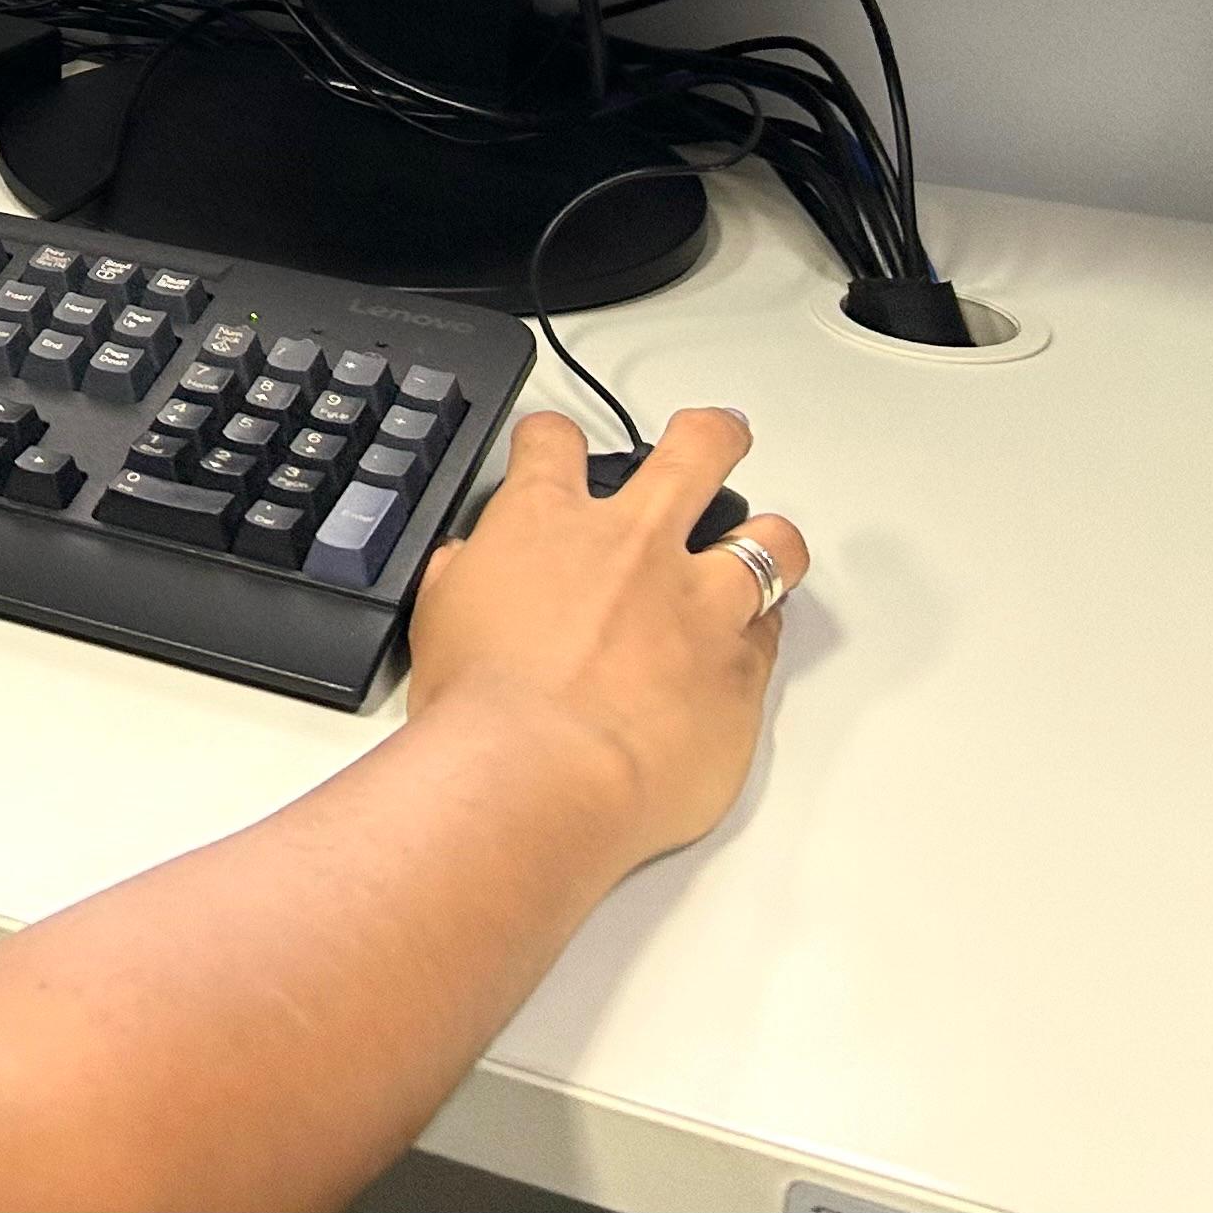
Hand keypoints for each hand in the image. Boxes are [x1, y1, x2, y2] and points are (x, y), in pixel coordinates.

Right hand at [403, 407, 808, 869]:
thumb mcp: (441, 617)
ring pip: (770, 541)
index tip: (555, 449)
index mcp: (547, 522)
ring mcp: (699, 604)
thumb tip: (475, 571)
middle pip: (697, 450)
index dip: (552, 440)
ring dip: (766, 540)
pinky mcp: (740, 672)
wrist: (537, 776)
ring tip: (764, 547)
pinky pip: (771, 636)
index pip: (554, 442)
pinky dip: (758, 633)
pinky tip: (742, 644)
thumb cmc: (481, 707)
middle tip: (716, 436)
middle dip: (712, 436)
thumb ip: (469, 576)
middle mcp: (634, 544)